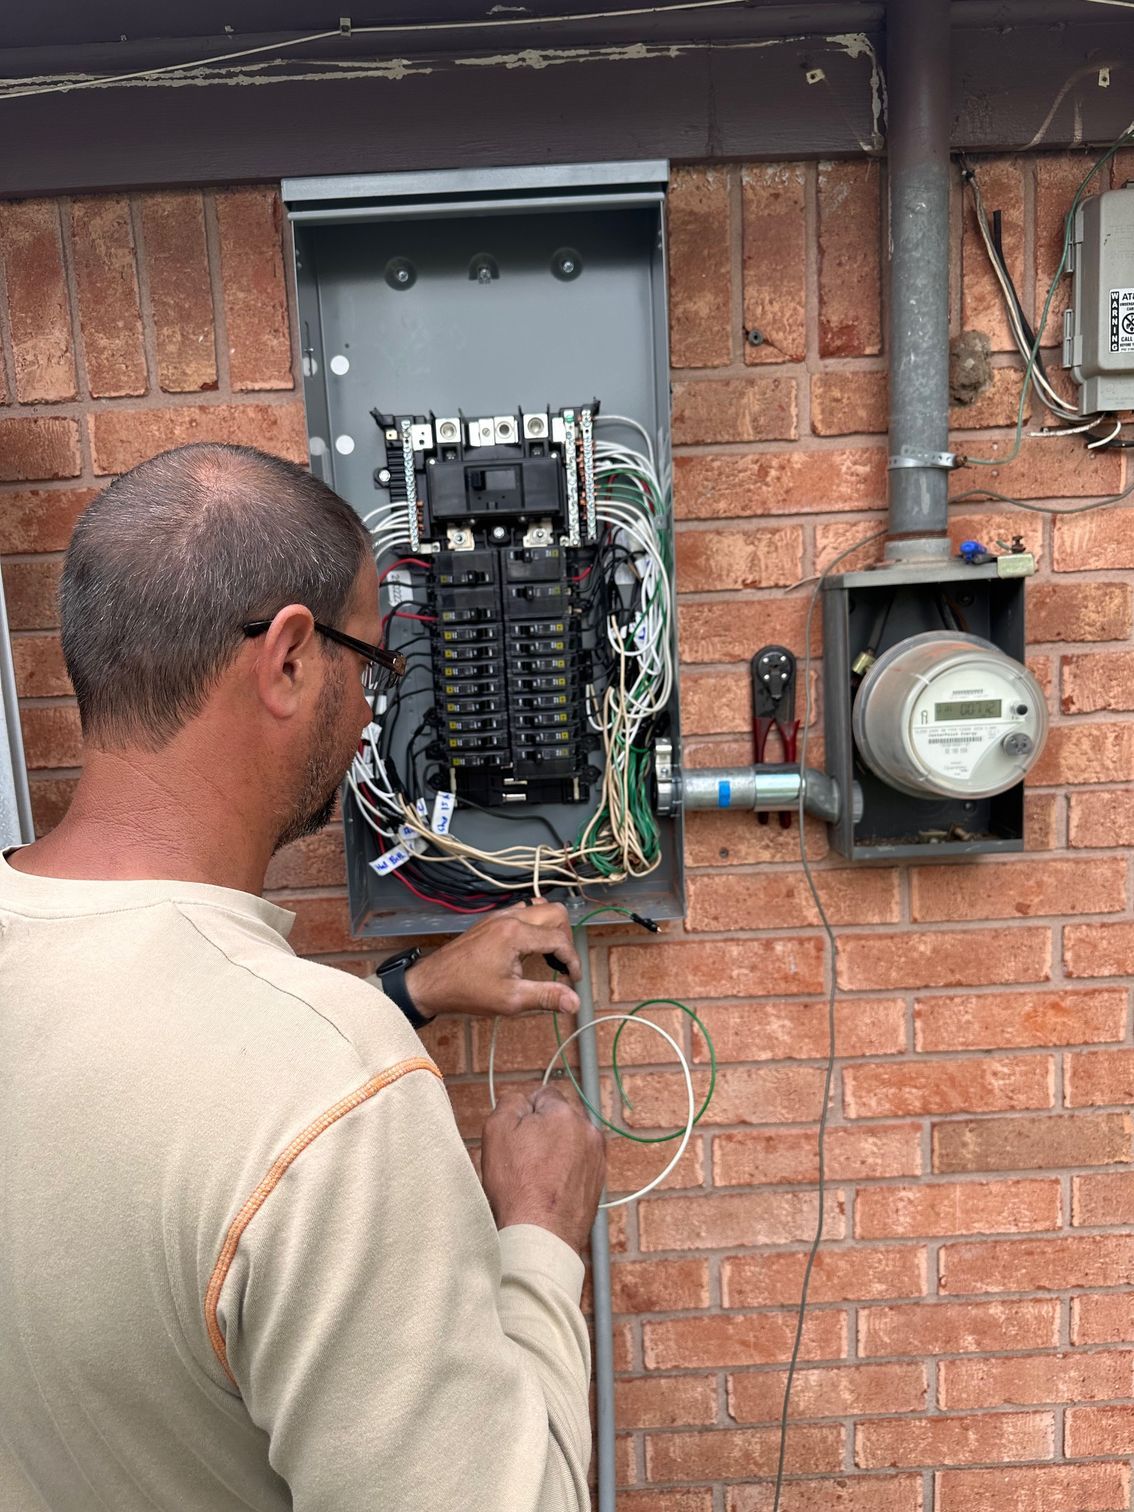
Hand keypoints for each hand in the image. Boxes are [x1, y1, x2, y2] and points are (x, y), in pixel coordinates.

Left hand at [404, 902, 581, 1018]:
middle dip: (565, 938)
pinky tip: (529, 948)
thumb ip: (545, 997)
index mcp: (515, 934)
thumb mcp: (510, 999)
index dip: (572, 961)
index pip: (559, 940)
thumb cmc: (467, 990)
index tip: (573, 979)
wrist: (433, 982)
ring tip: (548, 955)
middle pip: (555, 913)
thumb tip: (574, 1002)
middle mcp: (509, 918)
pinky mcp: (491, 921)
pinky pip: (523, 911)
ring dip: (551, 928)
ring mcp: (499, 916)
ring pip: (540, 908)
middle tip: (562, 963)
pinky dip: (535, 925)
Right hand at [480, 1085, 605, 1255]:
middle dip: (542, 1131)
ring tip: (535, 1177)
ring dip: (554, 1152)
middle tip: (523, 1157)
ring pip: (568, 1142)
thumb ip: (510, 1103)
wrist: (540, 1235)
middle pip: (558, 1119)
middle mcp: (588, 1131)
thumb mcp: (497, 1130)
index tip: (515, 1135)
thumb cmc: (517, 1187)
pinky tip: (548, 1189)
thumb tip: (522, 1100)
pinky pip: (576, 1166)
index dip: (524, 1114)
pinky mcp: (598, 1182)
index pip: (542, 1095)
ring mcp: (596, 1158)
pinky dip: (563, 1172)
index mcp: (565, 1113)